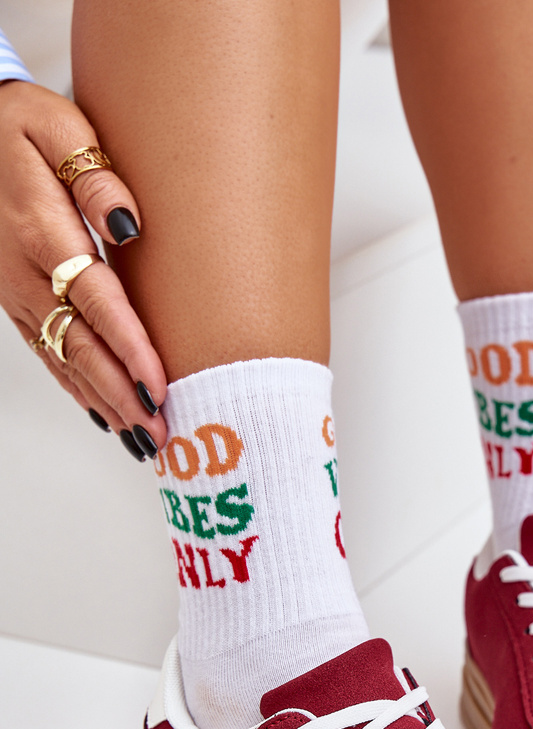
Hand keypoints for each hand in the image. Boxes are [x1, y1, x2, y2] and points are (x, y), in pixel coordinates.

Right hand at [0, 79, 166, 452]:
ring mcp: (16, 293)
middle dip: (122, 394)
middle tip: (160, 434)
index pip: (96, 301)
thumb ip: (97, 180)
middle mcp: (26, 273)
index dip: (128, 348)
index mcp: (44, 231)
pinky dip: (79, 390)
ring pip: (65, 360)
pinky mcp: (14, 302)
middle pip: (82, 346)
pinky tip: (105, 416)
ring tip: (143, 440)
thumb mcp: (62, 130)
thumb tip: (132, 228)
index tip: (159, 385)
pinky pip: (49, 354)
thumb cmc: (22, 126)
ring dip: (106, 403)